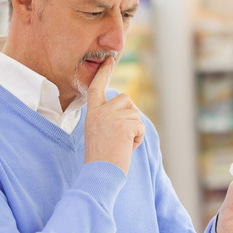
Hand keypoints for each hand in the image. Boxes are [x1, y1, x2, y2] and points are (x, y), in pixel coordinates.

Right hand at [84, 58, 144, 173]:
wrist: (100, 173)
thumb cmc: (101, 159)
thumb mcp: (99, 132)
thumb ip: (109, 117)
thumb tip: (128, 106)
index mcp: (92, 113)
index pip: (97, 88)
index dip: (104, 73)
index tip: (109, 59)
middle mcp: (99, 111)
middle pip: (126, 99)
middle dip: (130, 116)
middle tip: (119, 138)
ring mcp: (111, 117)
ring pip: (135, 113)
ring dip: (134, 130)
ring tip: (120, 144)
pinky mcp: (123, 124)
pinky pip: (140, 126)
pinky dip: (138, 139)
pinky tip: (125, 148)